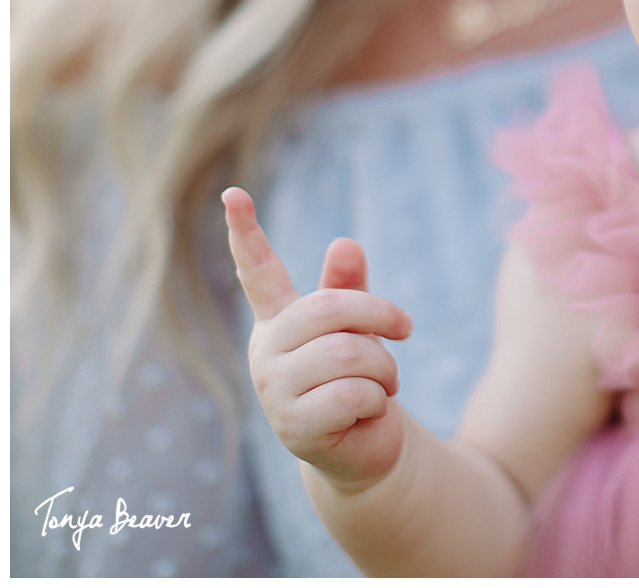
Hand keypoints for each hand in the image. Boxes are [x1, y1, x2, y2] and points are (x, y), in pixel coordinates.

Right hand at [223, 187, 414, 493]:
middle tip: (405, 330)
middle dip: (382, 317)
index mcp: (279, 321)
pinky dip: (378, 399)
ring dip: (386, 367)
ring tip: (382, 383)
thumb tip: (344, 243)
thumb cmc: (359, 377)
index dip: (245, 232)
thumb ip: (349, 288)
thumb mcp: (359, 328)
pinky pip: (355, 393)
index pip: (258, 270)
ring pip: (351, 354)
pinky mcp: (293, 427)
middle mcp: (266, 351)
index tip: (233, 192)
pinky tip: (367, 411)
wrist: (365, 447)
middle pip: (332, 309)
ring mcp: (273, 391)